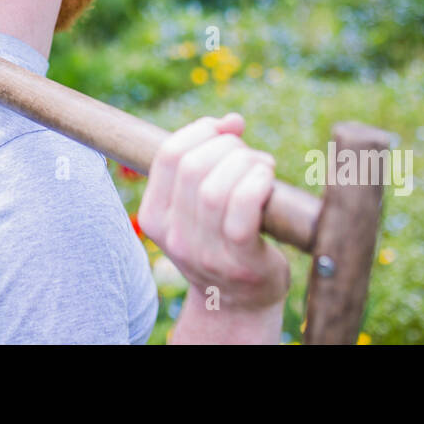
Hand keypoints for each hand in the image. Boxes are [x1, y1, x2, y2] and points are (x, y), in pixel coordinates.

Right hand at [138, 113, 289, 315]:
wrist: (239, 302)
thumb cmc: (222, 239)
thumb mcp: (199, 203)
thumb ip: (207, 159)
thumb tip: (231, 121)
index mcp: (155, 217)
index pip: (168, 155)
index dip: (201, 130)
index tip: (225, 130)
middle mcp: (174, 237)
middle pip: (192, 167)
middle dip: (229, 147)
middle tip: (249, 157)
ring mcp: (205, 253)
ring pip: (216, 187)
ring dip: (247, 163)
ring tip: (262, 168)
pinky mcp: (240, 262)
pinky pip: (242, 210)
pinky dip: (258, 183)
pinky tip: (268, 180)